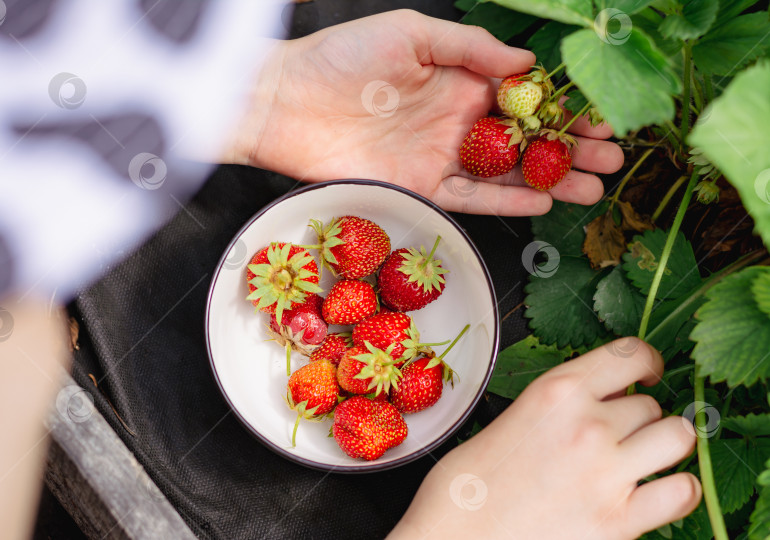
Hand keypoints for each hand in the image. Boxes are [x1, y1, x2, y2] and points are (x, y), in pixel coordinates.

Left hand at [226, 9, 622, 215]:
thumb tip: (527, 63)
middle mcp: (457, 121)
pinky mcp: (419, 188)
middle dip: (571, 148)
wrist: (285, 102)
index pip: (524, 96)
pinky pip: (471, 198)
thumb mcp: (410, 32)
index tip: (601, 114)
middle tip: (612, 158)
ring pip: (507, 173)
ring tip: (595, 186)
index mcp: (459, 79)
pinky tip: (542, 201)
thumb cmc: (341, 58)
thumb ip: (470, 48)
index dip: (564, 106)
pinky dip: (505, 201)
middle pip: (525, 139)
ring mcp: (440, 157)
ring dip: (552, 179)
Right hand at [388, 338, 700, 539]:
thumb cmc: (465, 489)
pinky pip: (682, 492)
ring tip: (647, 459)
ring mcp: (608, 473)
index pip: (630, 355)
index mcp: (555, 392)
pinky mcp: (620, 521)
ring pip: (676, 437)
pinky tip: (659, 494)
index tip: (649, 376)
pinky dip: (678, 490)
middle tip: (621, 437)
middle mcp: (588, 425)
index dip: (649, 363)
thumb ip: (554, 409)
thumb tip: (591, 407)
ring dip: (665, 446)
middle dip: (639, 419)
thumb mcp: (505, 422)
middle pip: (650, 404)